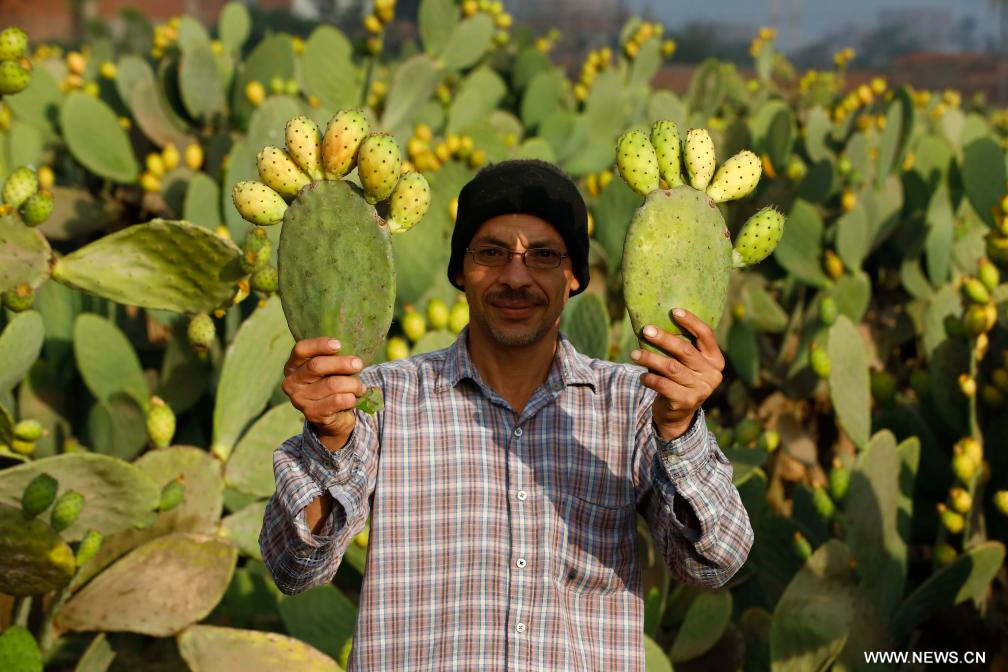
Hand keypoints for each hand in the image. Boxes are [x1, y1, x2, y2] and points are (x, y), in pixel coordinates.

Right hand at [282, 338, 366, 439]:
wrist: (331, 417)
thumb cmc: (330, 385)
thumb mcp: (328, 370)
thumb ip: (333, 359)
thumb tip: (352, 356)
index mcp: (293, 366)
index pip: (301, 350)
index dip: (319, 345)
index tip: (338, 344)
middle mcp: (292, 383)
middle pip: (316, 366)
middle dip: (342, 363)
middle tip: (358, 364)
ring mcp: (300, 400)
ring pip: (332, 384)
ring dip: (353, 384)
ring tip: (360, 387)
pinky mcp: (313, 414)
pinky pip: (338, 400)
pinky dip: (351, 398)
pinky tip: (354, 399)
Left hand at [630, 308, 724, 439]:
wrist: (678, 413)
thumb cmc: (679, 379)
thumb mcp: (686, 363)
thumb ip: (681, 346)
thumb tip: (656, 323)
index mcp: (716, 360)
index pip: (706, 335)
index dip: (691, 322)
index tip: (674, 311)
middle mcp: (712, 374)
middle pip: (685, 350)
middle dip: (663, 338)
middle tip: (645, 330)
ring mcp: (701, 389)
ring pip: (671, 368)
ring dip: (649, 358)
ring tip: (633, 354)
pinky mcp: (686, 401)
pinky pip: (663, 384)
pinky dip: (649, 378)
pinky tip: (642, 375)